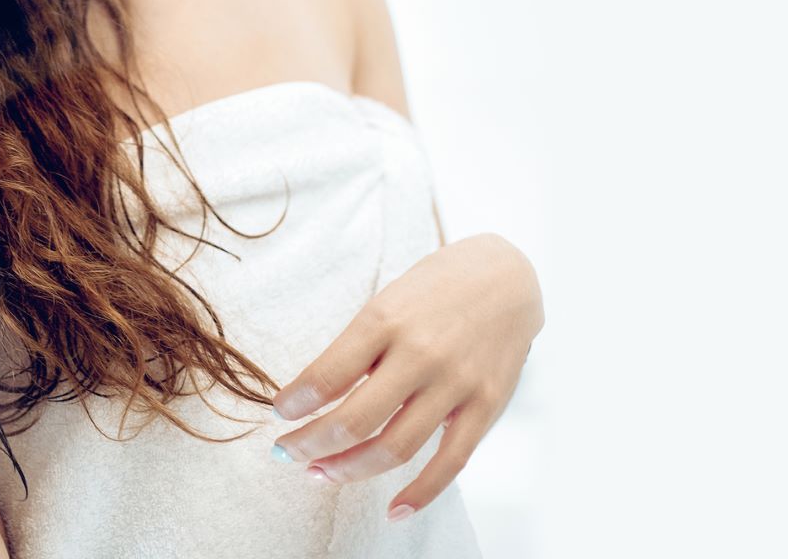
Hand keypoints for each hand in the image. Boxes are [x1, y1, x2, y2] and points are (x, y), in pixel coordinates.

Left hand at [268, 232, 543, 520]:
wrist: (507, 276)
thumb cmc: (437, 287)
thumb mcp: (389, 298)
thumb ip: (359, 346)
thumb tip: (316, 398)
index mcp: (387, 319)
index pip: (327, 375)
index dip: (294, 403)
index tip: (281, 413)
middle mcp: (420, 353)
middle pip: (354, 420)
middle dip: (310, 445)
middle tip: (288, 452)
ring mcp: (456, 383)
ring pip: (394, 448)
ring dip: (348, 470)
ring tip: (321, 474)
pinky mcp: (485, 406)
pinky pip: (450, 463)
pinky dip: (420, 494)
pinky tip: (394, 510)